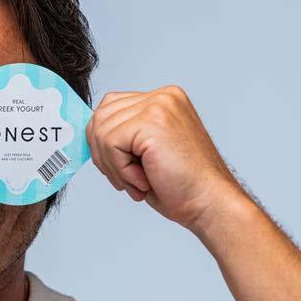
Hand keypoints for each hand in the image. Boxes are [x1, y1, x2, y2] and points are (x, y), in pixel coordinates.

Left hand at [85, 85, 246, 230]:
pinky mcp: (152, 121)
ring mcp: (158, 105)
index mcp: (163, 100)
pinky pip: (110, 143)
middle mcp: (162, 96)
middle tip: (127, 181)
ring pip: (102, 131)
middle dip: (104, 155)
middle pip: (101, 116)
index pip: (109, 108)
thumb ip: (124, 135)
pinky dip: (120, 169)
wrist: (210, 204)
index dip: (105, 143)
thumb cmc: (182, 186)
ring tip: (138, 182)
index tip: (122, 170)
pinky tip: (143, 180)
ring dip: (113, 166)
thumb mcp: (146, 152)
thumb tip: (90, 133)